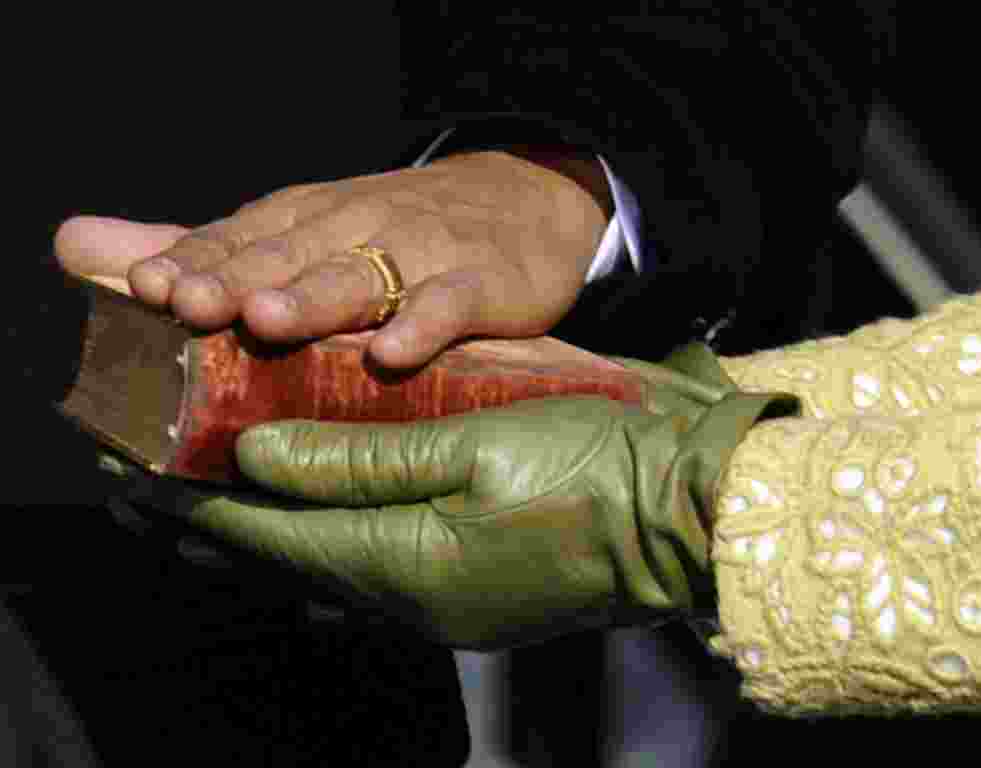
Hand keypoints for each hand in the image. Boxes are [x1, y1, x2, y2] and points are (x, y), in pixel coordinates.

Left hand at [55, 150, 608, 367]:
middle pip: (290, 255)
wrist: (519, 202)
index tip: (150, 289)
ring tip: (269, 321)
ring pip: (360, 275)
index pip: (240, 238)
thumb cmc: (399, 230)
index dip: (194, 262)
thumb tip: (76, 247)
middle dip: (238, 279)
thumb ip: (203, 248)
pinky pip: (448, 304)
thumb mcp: (301, 230)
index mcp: (306, 220)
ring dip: (314, 298)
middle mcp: (355, 228)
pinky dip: (422, 323)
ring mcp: (420, 254)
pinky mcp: (479, 282)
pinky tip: (391, 352)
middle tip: (190, 305)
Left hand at [125, 351, 793, 649]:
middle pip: (287, 564)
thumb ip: (360, 455)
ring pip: (326, 571)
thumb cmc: (595, 467)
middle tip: (149, 498)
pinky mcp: (473, 595)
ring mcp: (446, 605)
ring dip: (265, 538)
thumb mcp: (476, 443)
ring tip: (213, 511)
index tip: (137, 483)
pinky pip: (372, 575)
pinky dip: (323, 545)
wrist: (690, 513)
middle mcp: (415, 597)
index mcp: (408, 560)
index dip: (197, 509)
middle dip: (213, 529)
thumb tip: (261, 452)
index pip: (270, 537)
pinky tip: (312, 528)